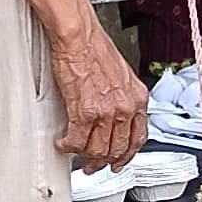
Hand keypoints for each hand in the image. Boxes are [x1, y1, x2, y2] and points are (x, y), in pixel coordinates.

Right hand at [49, 14, 147, 170]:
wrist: (78, 36)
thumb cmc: (94, 47)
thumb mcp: (121, 74)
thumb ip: (121, 96)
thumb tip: (113, 113)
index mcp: (137, 97)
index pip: (138, 137)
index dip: (127, 154)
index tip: (119, 160)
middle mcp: (125, 107)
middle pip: (117, 149)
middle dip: (104, 162)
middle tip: (93, 165)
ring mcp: (106, 113)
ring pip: (98, 150)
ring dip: (84, 157)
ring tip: (75, 153)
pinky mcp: (84, 113)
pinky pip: (77, 142)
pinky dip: (68, 146)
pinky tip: (63, 143)